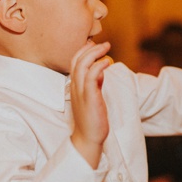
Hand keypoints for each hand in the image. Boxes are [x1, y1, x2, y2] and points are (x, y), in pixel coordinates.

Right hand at [69, 41, 112, 167]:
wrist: (88, 138)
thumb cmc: (92, 119)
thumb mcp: (93, 97)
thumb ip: (95, 83)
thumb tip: (101, 71)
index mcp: (75, 86)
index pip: (75, 62)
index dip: (83, 50)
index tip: (94, 44)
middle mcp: (75, 87)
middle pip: (77, 60)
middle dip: (90, 48)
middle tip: (104, 43)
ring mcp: (81, 92)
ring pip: (82, 65)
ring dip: (94, 53)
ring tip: (106, 47)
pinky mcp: (89, 98)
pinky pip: (91, 77)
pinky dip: (98, 66)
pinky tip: (107, 62)